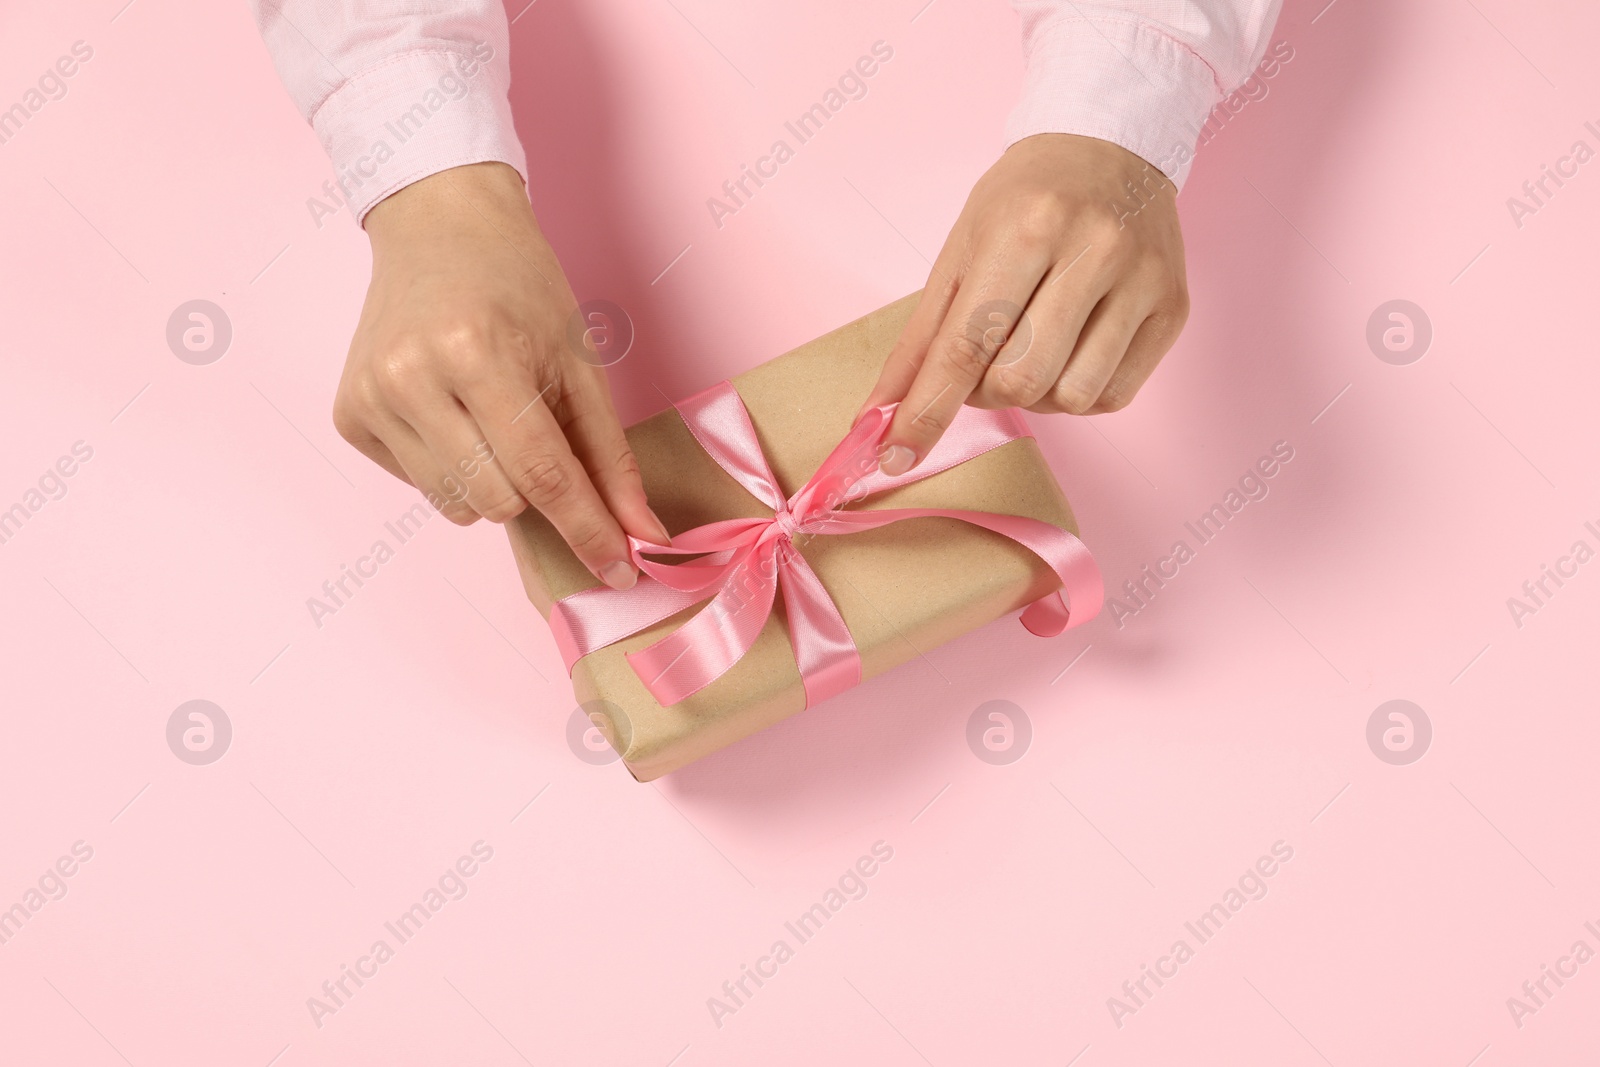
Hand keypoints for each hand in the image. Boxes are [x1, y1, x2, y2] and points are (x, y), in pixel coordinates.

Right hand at [335, 162, 666, 588]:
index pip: (544, 476)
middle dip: (536, 490)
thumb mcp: (579, 361)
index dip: (588, 530)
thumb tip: (640, 536)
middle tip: (540, 434)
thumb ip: (610, 457)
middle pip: (500, 501)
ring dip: (493, 482)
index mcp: (479, 352)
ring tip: (493, 416)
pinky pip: (420, 487)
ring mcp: (371, 397)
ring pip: (457, 506)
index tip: (621, 571)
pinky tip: (451, 410)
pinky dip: (451, 466)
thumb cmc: (520, 287)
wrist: (439, 225)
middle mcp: (412, 376)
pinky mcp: (347, 414)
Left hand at [865, 133, 1189, 474]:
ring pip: (1070, 396)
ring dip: (1035, 396)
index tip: (896, 456)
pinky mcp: (1173, 308)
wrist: (1112, 145)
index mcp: (1028, 228)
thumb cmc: (1026, 200)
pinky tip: (1070, 351)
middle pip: (1020, 380)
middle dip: (985, 391)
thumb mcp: (961, 250)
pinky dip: (1077, 393)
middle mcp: (1093, 251)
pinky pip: (1113, 396)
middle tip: (984, 358)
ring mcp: (1141, 281)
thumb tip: (879, 414)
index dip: (927, 410)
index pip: (967, 345)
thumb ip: (921, 338)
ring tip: (1031, 349)